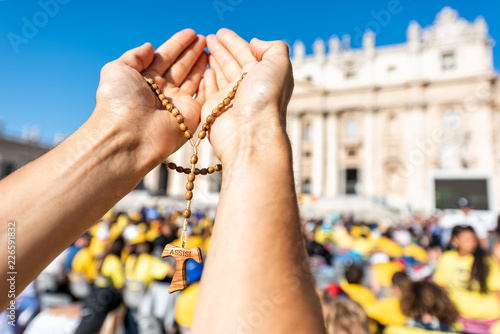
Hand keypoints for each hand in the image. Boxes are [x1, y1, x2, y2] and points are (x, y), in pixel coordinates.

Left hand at [92, 29, 206, 165]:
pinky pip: (202, 96)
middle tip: (205, 38)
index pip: (164, 57)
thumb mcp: (118, 69)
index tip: (190, 33)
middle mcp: (161, 92)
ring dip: (201, 64)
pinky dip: (208, 84)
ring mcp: (176, 104)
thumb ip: (135, 55)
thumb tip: (150, 46)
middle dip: (192, 52)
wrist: (129, 136)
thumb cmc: (119, 103)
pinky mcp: (190, 116)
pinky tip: (213, 70)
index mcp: (144, 80)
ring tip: (210, 49)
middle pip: (180, 67)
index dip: (177, 45)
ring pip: (192, 80)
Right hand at [202, 29, 293, 163]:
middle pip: (231, 63)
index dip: (234, 42)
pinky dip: (206, 80)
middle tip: (208, 37)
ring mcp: (229, 99)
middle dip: (220, 49)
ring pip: (219, 75)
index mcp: (261, 75)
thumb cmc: (266, 99)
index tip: (221, 32)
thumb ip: (272, 47)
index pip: (245, 53)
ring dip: (212, 62)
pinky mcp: (212, 109)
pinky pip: (208, 91)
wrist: (250, 133)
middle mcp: (246, 87)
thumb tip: (255, 43)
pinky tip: (204, 72)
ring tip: (203, 49)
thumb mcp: (279, 65)